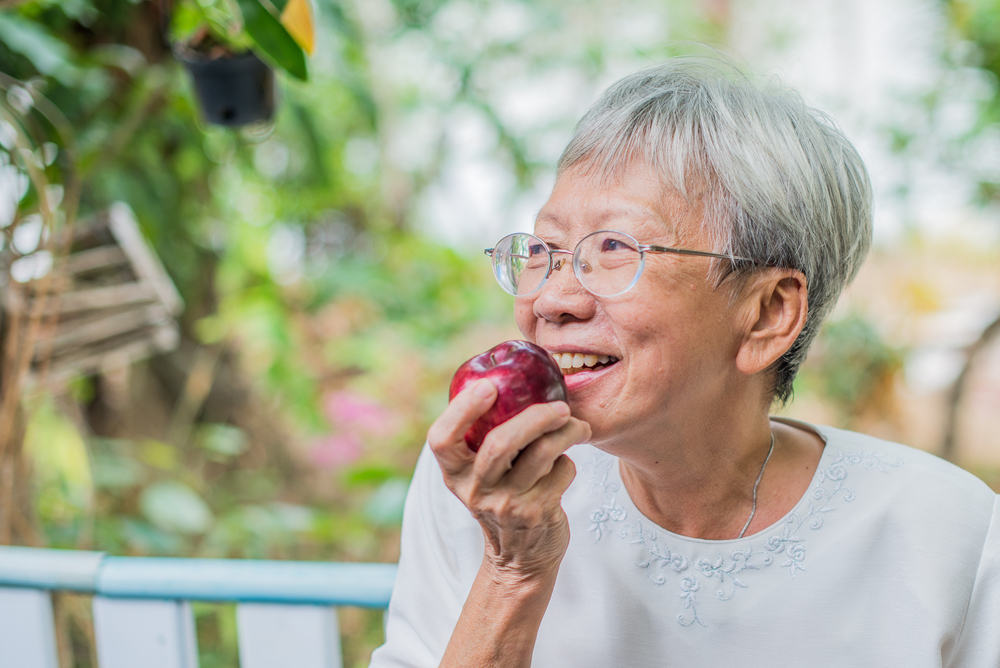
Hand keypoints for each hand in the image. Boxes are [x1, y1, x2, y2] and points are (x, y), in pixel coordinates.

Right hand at [427, 379, 590, 580]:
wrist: (519, 560)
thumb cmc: (502, 498)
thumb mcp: (480, 475)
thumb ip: (485, 438)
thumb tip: (513, 379)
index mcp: (454, 473)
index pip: (441, 439)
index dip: (462, 410)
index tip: (489, 386)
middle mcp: (475, 490)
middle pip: (501, 444)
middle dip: (535, 417)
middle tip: (560, 406)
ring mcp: (506, 504)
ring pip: (541, 454)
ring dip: (566, 432)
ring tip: (578, 425)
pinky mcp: (536, 514)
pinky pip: (562, 472)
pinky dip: (570, 462)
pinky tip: (567, 465)